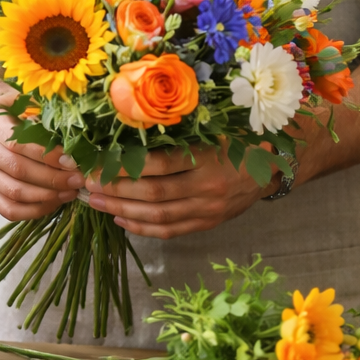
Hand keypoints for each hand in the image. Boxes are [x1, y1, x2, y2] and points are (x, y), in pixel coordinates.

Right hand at [0, 96, 81, 220]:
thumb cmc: (16, 110)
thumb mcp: (28, 102)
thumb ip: (46, 115)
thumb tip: (74, 141)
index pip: (18, 143)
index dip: (47, 155)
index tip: (72, 161)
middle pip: (16, 169)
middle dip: (52, 178)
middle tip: (77, 180)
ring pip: (13, 192)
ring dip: (46, 196)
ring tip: (70, 192)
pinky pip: (8, 209)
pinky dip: (34, 210)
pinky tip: (54, 203)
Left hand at [84, 145, 272, 238]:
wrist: (272, 166)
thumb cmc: (234, 139)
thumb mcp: (210, 129)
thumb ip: (177, 132)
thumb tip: (126, 128)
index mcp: (206, 157)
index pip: (156, 165)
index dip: (122, 167)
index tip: (94, 163)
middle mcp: (207, 186)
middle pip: (153, 194)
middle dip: (115, 190)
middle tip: (86, 184)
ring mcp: (208, 209)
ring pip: (158, 216)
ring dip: (122, 210)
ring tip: (96, 202)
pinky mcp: (208, 223)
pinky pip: (171, 231)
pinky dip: (142, 228)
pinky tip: (120, 219)